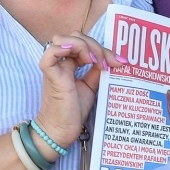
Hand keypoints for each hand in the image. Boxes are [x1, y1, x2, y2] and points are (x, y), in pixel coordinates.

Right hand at [34, 31, 118, 149]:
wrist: (61, 131)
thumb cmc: (73, 112)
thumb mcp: (91, 87)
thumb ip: (97, 72)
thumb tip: (113, 60)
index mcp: (70, 64)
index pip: (84, 43)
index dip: (102, 48)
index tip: (119, 62)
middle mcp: (61, 63)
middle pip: (75, 37)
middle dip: (95, 45)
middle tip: (107, 63)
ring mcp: (55, 67)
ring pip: (63, 39)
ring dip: (83, 45)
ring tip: (95, 61)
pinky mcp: (51, 75)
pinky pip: (50, 52)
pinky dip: (64, 48)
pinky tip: (83, 57)